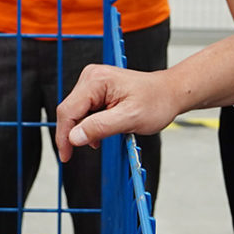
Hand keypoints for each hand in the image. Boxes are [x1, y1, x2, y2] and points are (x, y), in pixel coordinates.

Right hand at [55, 63, 180, 160]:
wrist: (169, 93)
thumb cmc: (156, 101)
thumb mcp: (130, 118)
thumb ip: (100, 127)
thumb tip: (74, 137)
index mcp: (96, 80)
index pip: (68, 111)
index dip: (64, 136)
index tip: (66, 155)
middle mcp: (91, 77)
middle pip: (69, 112)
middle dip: (75, 133)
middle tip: (89, 148)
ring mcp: (93, 82)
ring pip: (76, 113)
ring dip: (85, 130)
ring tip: (106, 135)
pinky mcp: (97, 90)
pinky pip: (85, 111)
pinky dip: (90, 125)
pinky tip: (103, 131)